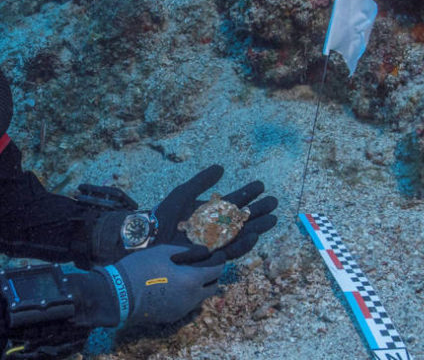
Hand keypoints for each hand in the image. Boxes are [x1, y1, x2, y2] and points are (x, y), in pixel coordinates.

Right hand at [96, 244, 224, 325]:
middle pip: (213, 288)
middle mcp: (191, 298)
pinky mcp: (172, 316)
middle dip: (212, 276)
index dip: (219, 261)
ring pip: (200, 298)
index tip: (216, 255)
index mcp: (191, 280)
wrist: (119, 294)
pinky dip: (186, 296)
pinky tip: (173, 287)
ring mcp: (182, 310)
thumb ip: (186, 251)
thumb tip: (202, 251)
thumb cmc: (140, 268)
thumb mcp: (163, 252)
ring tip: (185, 276)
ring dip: (199, 287)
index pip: (217, 271)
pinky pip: (187, 305)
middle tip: (203, 266)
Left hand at [152, 165, 277, 265]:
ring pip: (241, 235)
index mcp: (211, 212)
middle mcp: (216, 228)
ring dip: (257, 227)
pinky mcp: (212, 256)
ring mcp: (215, 242)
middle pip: (242, 219)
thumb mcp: (183, 194)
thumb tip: (221, 167)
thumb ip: (201, 182)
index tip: (261, 185)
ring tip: (272, 218)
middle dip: (259, 211)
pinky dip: (244, 244)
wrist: (150, 237)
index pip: (233, 202)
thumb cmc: (163, 216)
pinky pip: (231, 251)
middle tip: (273, 202)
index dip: (248, 194)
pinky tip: (254, 235)